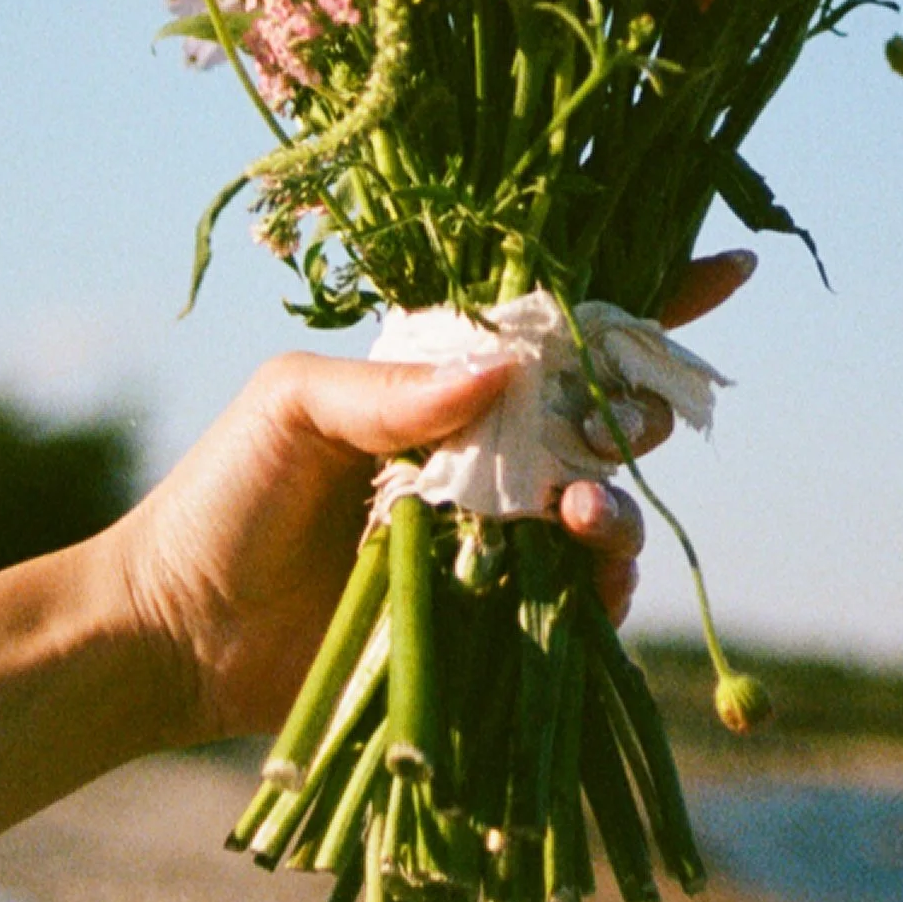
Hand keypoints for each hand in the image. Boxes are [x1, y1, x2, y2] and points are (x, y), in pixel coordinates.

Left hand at [104, 252, 754, 751]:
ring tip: (580, 515)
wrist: (174, 628)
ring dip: (613, 507)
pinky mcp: (487, 627)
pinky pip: (574, 608)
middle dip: (632, 412)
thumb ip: (392, 387)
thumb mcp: (292, 406)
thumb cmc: (222, 494)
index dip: (647, 304)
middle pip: (599, 420)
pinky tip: (581, 580)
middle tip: (614, 425)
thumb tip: (505, 367)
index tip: (729, 273)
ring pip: (599, 514)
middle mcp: (480, 457)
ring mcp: (490, 544)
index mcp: (441, 385)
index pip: (557, 330)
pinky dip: (596, 592)